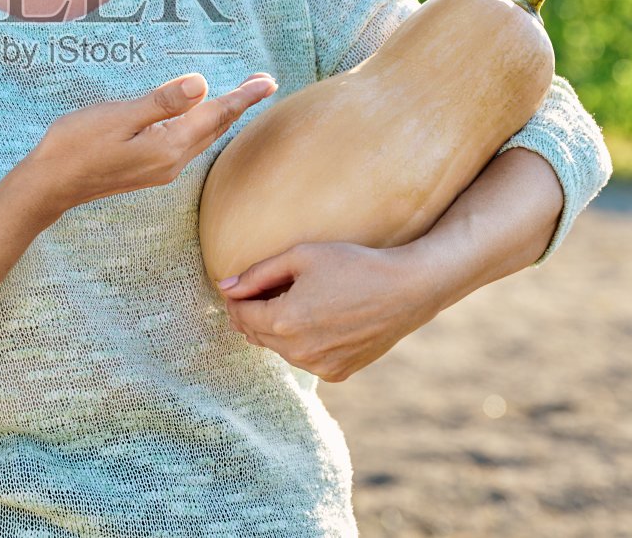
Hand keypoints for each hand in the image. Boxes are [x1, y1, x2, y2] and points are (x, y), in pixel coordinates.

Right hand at [26, 72, 278, 216]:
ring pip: (202, 138)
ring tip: (239, 98)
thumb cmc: (77, 145)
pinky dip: (201, 126)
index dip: (243, 96)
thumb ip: (162, 102)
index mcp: (168, 147)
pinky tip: (199, 119)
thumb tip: (202, 84)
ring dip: (221, 116)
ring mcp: (160, 169)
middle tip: (263, 83)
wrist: (50, 184)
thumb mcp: (120, 116)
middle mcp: (171, 162)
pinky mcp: (148, 170)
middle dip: (239, 105)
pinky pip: (187, 144)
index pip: (215, 115)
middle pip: (214, 128)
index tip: (268, 81)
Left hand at [218, 240, 444, 382]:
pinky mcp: (337, 374)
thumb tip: (225, 287)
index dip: (237, 298)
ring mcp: (318, 367)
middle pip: (256, 334)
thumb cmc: (353, 265)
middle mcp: (297, 352)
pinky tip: (321, 321)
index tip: (245, 285)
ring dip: (278, 330)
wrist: (406, 290)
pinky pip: (305, 359)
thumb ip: (257, 273)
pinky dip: (304, 343)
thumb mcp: (300, 257)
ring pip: (279, 349)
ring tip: (299, 302)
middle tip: (268, 291)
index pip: (240, 314)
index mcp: (283, 321)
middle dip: (254, 314)